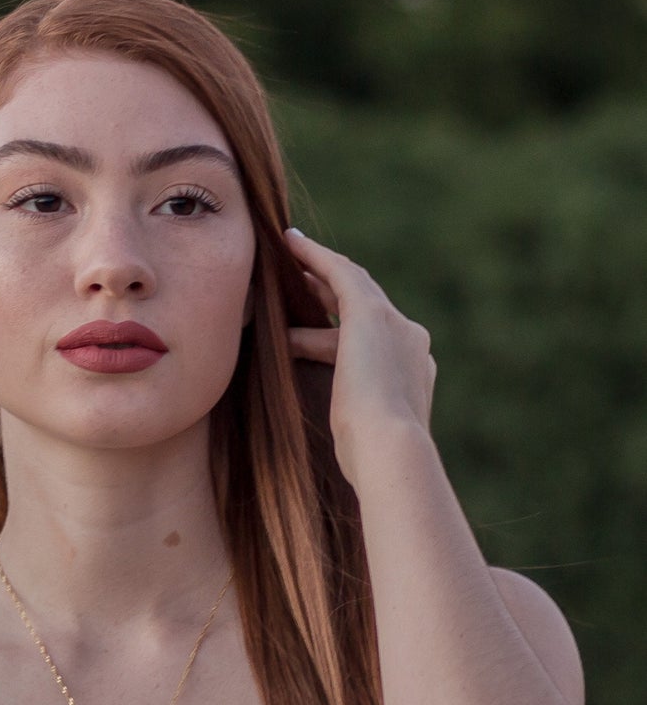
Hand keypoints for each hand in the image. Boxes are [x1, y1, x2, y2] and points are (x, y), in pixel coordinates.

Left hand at [284, 227, 436, 487]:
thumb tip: (343, 423)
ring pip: (352, 287)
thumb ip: (355, 418)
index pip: (376, 340)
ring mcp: (396, 325)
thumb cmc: (371, 459)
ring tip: (290, 256)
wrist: (391, 449)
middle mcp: (411, 341)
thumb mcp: (363, 435)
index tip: (324, 323)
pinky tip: (292, 245)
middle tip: (302, 278)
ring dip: (320, 270)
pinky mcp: (371, 316)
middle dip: (333, 291)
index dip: (348, 328)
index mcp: (413, 372)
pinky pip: (339, 275)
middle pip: (366, 306)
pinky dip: (315, 258)